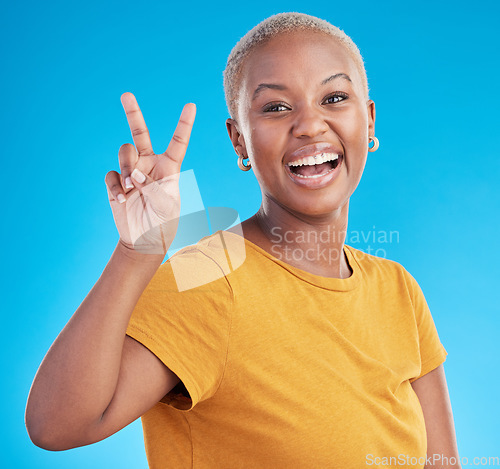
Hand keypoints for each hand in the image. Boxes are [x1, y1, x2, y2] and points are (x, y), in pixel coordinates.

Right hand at [105, 93, 195, 254]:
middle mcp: (149, 164)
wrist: (144, 239)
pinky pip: (111, 174)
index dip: (184, 124)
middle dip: (132, 113)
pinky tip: (122, 199)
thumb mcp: (167, 206)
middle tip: (126, 95)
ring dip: (127, 169)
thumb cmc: (163, 222)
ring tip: (132, 189)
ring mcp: (131, 172)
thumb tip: (133, 174)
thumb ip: (153, 188)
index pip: (177, 142)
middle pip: (139, 133)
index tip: (191, 105)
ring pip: (124, 153)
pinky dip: (116, 186)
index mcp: (169, 167)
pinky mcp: (116, 182)